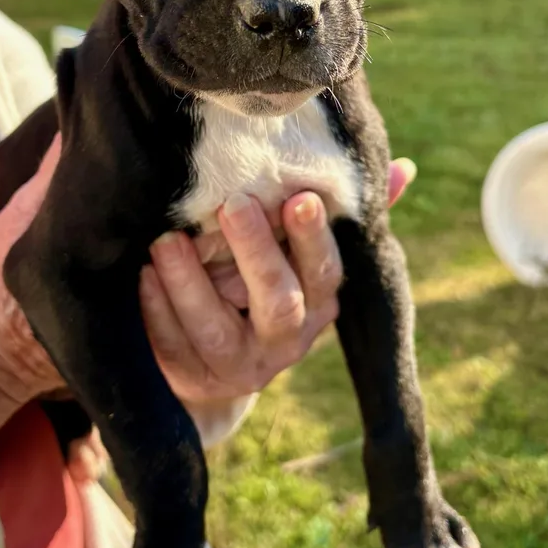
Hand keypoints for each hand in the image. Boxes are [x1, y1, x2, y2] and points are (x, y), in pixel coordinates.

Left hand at [141, 159, 416, 403]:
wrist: (212, 361)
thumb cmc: (259, 282)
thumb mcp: (299, 253)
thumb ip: (339, 215)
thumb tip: (404, 169)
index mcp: (318, 304)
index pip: (326, 272)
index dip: (312, 239)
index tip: (298, 197)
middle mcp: (286, 340)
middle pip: (279, 301)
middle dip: (256, 251)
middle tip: (231, 202)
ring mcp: (238, 365)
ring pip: (216, 330)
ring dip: (189, 283)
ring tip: (166, 239)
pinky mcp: (193, 378)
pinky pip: (172, 347)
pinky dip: (156, 309)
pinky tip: (142, 274)